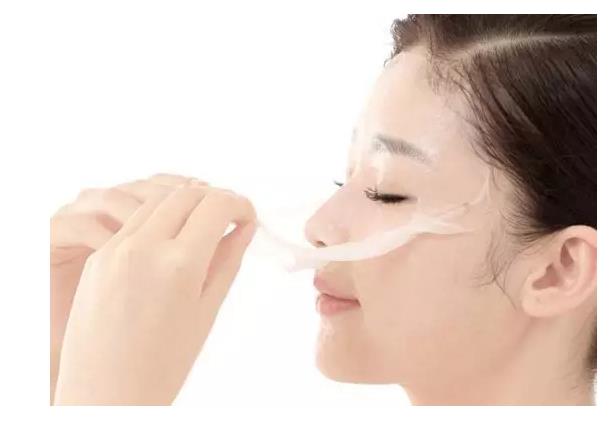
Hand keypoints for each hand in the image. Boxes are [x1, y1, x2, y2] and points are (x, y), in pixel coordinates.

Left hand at [53, 182, 256, 404]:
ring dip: (185, 202)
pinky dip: (158, 217)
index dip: (239, 203)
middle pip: (187, 193)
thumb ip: (228, 261)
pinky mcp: (99, 257)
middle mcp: (143, 247)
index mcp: (179, 265)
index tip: (247, 215)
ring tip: (201, 225)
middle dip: (213, 197)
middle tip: (229, 216)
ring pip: (157, 200)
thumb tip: (244, 228)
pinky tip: (171, 237)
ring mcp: (115, 250)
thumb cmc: (162, 366)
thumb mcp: (206, 311)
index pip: (216, 205)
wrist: (105, 395)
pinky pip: (133, 221)